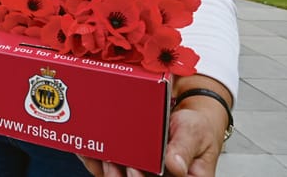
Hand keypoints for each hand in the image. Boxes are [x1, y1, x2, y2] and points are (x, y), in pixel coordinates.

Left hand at [78, 77, 230, 176]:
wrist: (191, 116)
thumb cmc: (198, 127)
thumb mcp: (195, 133)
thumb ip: (184, 148)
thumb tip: (175, 165)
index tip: (133, 169)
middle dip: (120, 174)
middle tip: (111, 161)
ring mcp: (146, 171)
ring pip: (121, 175)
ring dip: (106, 168)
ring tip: (98, 155)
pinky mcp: (133, 161)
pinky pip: (113, 165)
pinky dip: (98, 159)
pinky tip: (89, 151)